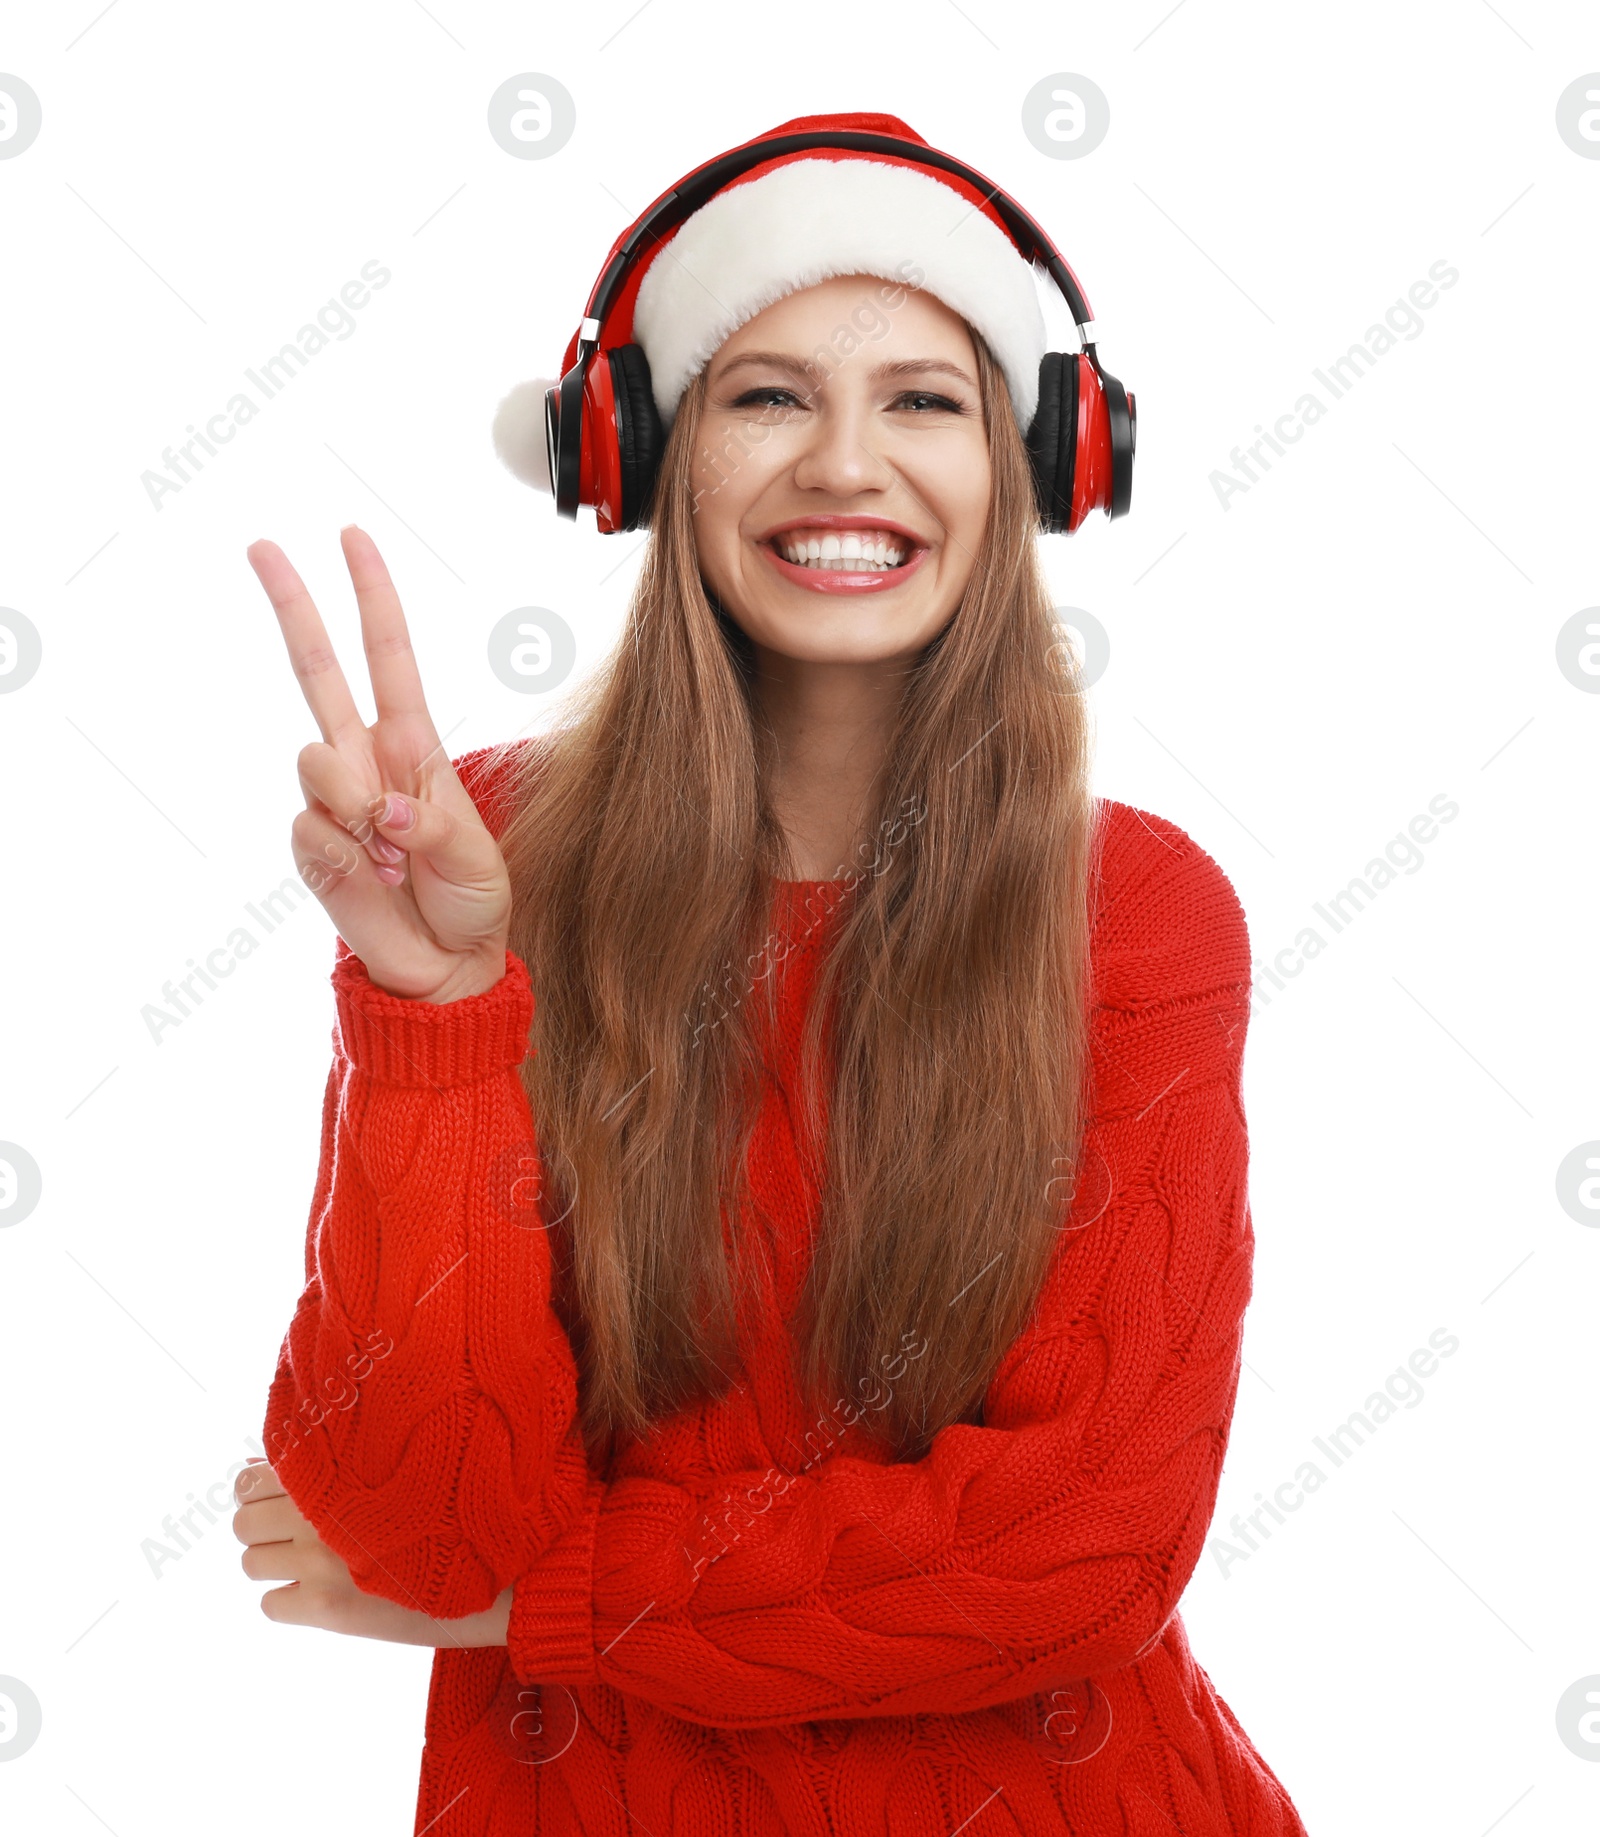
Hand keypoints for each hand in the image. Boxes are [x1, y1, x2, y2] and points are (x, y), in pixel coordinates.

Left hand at [232, 1458, 512, 1645]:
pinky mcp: (327, 1610)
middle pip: (243, 1522)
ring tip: (313, 1560)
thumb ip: (332, 1462)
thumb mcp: (396, 1469)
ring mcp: (320, 1562)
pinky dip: (289, 1598)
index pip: (255, 1476)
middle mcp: (321, 1511)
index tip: (278, 1494)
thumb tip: (260, 1462)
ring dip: (274, 1560)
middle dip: (261, 1525)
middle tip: (294, 1530)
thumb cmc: (452, 1508)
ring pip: (251, 1562)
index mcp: (339, 1468)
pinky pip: (271, 1604)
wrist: (496, 1570)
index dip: (260, 1487)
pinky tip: (325, 1591)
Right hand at [246, 524, 510, 1002]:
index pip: (387, 656)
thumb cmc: (471, 901)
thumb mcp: (475, 858)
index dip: (372, 599)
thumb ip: (428, 825)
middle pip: (317, 670)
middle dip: (293, 604)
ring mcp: (333, 803)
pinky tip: (376, 879)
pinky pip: (314, 831)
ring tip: (394, 853)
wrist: (446, 965)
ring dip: (357, 804)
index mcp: (412, 745)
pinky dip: (350, 857)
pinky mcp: (313, 848)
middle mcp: (364, 761)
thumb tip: (380, 809)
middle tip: (262, 544)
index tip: (352, 536)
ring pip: (316, 763)